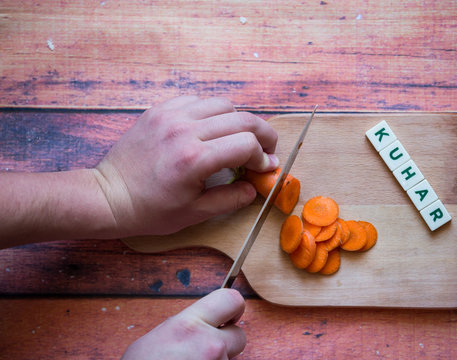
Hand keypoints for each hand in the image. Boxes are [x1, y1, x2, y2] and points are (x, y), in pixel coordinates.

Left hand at [94, 96, 278, 236]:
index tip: (264, 167)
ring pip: (222, 103)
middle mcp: (185, 130)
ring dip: (238, 120)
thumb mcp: (195, 213)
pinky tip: (211, 129)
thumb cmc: (150, 210)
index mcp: (195, 159)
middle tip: (267, 148)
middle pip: (242, 118)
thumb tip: (256, 186)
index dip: (263, 156)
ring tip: (238, 137)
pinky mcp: (160, 110)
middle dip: (263, 134)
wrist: (110, 196)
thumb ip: (232, 199)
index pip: (247, 144)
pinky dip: (212, 112)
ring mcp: (171, 116)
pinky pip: (197, 100)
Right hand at [121, 289, 245, 359]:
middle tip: (210, 346)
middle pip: (240, 335)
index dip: (234, 307)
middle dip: (228, 341)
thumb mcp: (160, 335)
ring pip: (230, 358)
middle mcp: (209, 344)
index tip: (229, 314)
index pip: (231, 300)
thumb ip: (186, 324)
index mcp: (190, 324)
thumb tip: (203, 323)